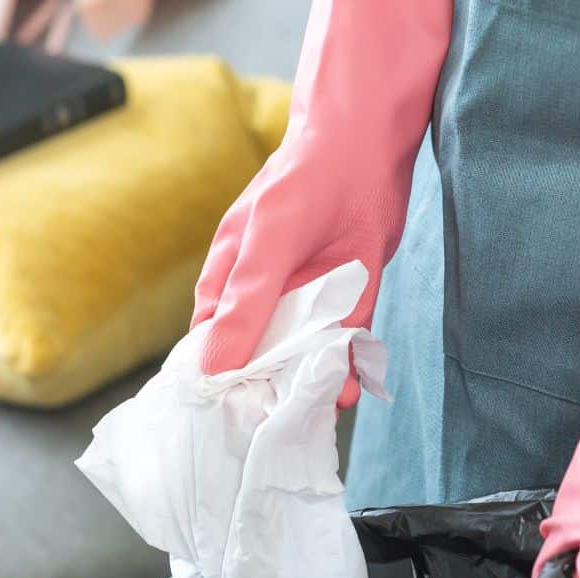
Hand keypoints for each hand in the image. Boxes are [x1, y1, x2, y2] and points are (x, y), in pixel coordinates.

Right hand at [191, 0, 452, 406]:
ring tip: (311, 421)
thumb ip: (245, 305)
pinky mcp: (351, 303)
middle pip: (258, 360)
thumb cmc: (301, 182)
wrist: (369, 144)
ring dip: (309, 389)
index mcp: (229, 282)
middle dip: (264, 394)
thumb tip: (213, 367)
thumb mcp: (264, 244)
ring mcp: (308, 303)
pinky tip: (348, 394)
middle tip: (267, 431)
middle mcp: (265, 298)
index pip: (210, 344)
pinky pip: (345, 347)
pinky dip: (348, 372)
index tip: (219, 421)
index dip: (214, 380)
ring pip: (303, 360)